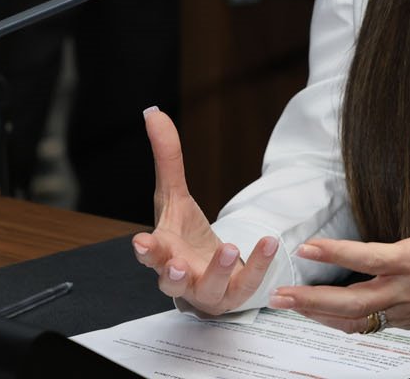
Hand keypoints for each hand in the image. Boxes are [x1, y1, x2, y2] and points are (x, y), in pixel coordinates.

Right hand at [132, 107, 280, 313]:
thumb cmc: (184, 236)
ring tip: (229, 247)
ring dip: (216, 271)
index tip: (142, 243)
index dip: (145, 251)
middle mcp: (180, 277)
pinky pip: (246, 286)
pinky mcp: (233, 295)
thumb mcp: (175, 194)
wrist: (209, 270)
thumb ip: (167, 157)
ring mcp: (206, 290)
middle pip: (170, 281)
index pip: (149, 253)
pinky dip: (257, 267)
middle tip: (176, 263)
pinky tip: (268, 243)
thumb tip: (153, 113)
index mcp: (163, 252)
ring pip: (208, 288)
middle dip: (171, 273)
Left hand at [269, 122, 409, 340]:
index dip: (334, 252)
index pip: (367, 258)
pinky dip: (344, 322)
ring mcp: (407, 311)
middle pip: (350, 304)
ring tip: (289, 305)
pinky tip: (325, 315)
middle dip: (311, 300)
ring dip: (320, 315)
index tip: (307, 246)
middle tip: (278, 294)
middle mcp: (407, 290)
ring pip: (356, 321)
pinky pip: (372, 326)